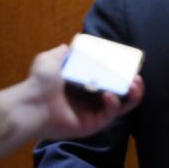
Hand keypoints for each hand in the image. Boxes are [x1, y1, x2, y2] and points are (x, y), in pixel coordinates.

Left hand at [28, 44, 143, 139]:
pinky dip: (114, 104)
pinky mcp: (94, 124)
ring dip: (132, 95)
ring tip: (134, 84)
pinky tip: (109, 95)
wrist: (32, 104)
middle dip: (133, 86)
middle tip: (136, 78)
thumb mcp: (50, 60)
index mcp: (84, 86)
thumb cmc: (39, 83)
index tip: (129, 66)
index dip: (121, 74)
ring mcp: (94, 113)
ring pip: (122, 106)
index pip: (109, 80)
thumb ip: (61, 52)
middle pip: (121, 94)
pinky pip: (111, 114)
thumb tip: (70, 43)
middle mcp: (91, 100)